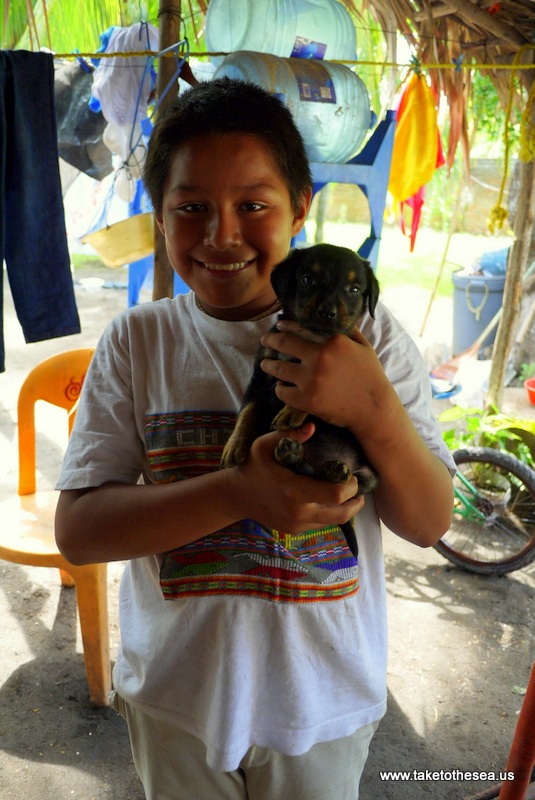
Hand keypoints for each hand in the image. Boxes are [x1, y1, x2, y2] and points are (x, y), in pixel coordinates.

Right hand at [224, 422, 363, 533]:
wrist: (235, 495)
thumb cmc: (253, 466)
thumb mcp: (264, 445)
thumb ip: (288, 435)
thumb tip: (312, 427)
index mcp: (293, 490)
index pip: (336, 495)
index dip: (351, 486)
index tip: (352, 474)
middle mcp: (298, 512)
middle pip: (342, 513)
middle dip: (356, 500)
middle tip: (359, 486)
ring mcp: (297, 524)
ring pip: (335, 521)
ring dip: (347, 508)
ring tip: (351, 493)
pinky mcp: (295, 531)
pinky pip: (322, 524)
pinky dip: (331, 513)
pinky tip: (331, 500)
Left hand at [259, 319, 395, 436]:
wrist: (373, 409)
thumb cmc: (370, 376)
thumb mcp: (363, 346)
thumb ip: (347, 330)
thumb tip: (335, 315)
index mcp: (333, 341)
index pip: (302, 328)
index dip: (287, 325)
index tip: (279, 325)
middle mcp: (319, 357)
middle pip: (284, 344)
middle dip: (270, 340)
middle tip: (264, 340)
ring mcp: (311, 379)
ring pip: (279, 368)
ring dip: (269, 365)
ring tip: (265, 364)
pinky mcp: (307, 400)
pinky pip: (283, 392)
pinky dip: (279, 388)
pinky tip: (279, 385)